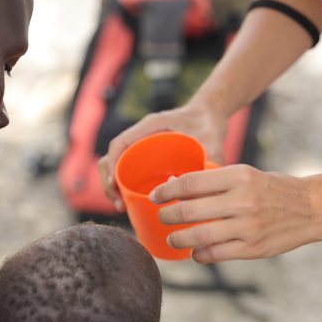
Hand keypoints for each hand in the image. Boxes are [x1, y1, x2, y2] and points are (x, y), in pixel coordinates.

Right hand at [98, 101, 226, 210]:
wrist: (210, 114)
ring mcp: (142, 145)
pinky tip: (131, 202)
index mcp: (152, 125)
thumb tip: (204, 194)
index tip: (114, 186)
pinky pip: (129, 169)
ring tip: (122, 207)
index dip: (112, 165)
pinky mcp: (146, 155)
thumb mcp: (212, 140)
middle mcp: (142, 134)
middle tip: (119, 205)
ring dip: (113, 186)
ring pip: (117, 165)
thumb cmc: (209, 123)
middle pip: (113, 157)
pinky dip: (125, 185)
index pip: (120, 143)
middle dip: (109, 182)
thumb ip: (212, 161)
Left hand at [150, 164, 321, 262]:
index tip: (155, 197)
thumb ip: (215, 182)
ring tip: (172, 238)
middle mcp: (242, 201)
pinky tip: (195, 252)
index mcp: (239, 176)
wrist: (313, 208)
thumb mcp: (246, 175)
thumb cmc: (273, 189)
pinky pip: (215, 254)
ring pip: (198, 237)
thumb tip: (175, 187)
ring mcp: (248, 227)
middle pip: (188, 211)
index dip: (166, 191)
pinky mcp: (253, 248)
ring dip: (178, 239)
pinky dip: (200, 254)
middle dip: (167, 216)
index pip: (190, 183)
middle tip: (161, 218)